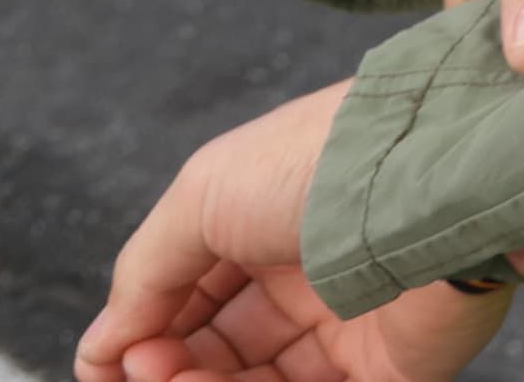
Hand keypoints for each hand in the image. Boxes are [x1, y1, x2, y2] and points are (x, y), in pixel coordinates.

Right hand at [80, 83, 504, 381]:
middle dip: (168, 370)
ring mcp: (350, 332)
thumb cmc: (315, 164)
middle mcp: (309, 282)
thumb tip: (103, 343)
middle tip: (148, 370)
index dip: (144, 334)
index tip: (115, 358)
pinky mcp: (390, 372)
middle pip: (219, 355)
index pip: (190, 303)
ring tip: (176, 381)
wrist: (419, 173)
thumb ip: (147, 271)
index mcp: (269, 231)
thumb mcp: (202, 194)